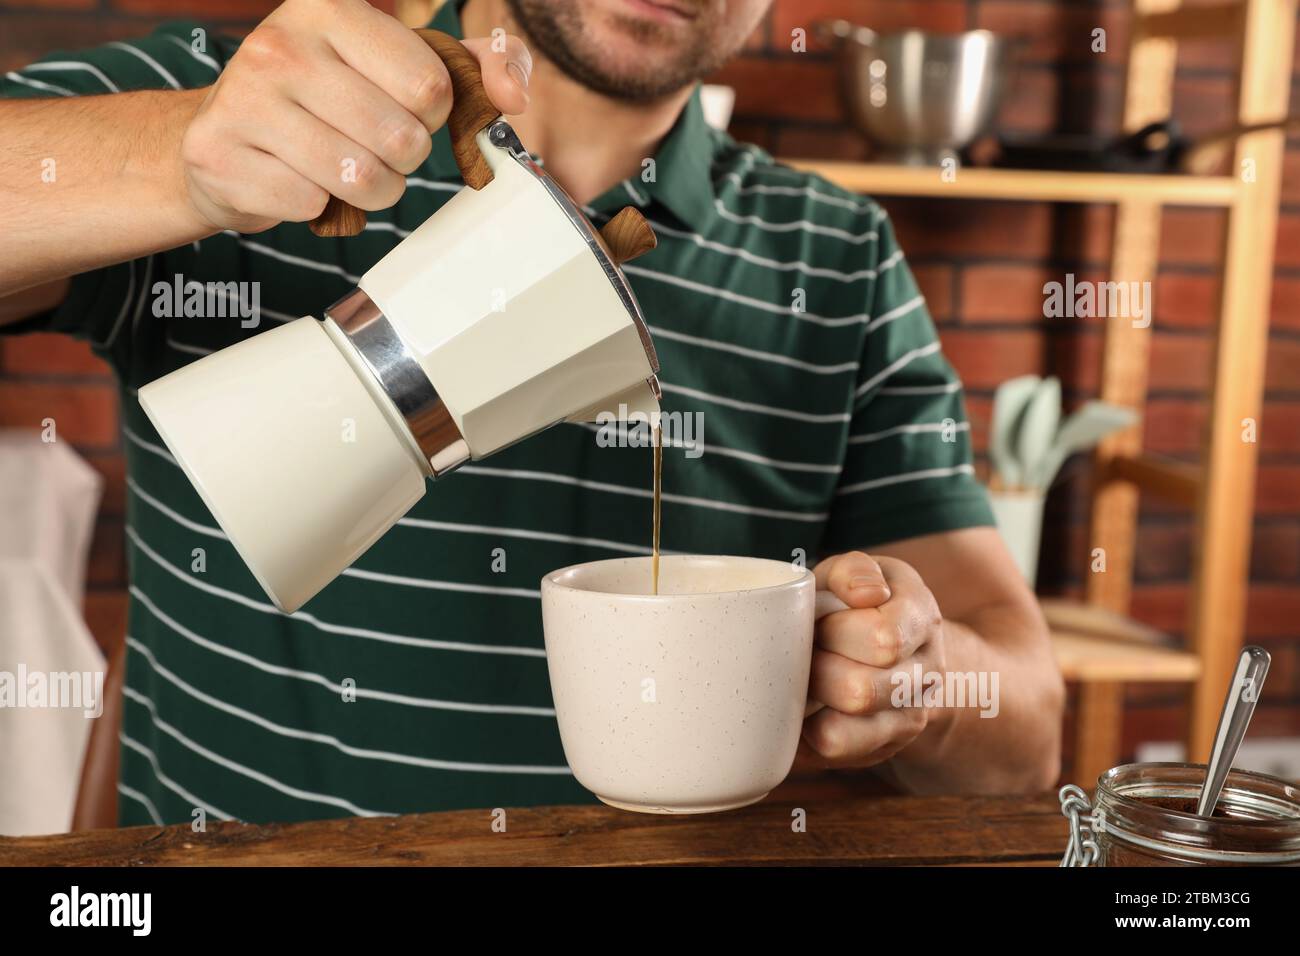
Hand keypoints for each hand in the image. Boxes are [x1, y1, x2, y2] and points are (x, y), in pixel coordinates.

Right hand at [178, 0, 531, 233]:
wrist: (222, 134)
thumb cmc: (324, 96)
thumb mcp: (397, 63)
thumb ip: (474, 67)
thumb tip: (515, 94)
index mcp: (330, 7)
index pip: (430, 86)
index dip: (431, 112)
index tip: (400, 104)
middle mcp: (281, 43)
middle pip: (402, 139)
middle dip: (402, 158)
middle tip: (372, 145)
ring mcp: (244, 98)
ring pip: (361, 178)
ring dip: (368, 190)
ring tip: (341, 167)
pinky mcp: (220, 155)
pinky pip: (312, 205)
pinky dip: (317, 206)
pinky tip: (295, 178)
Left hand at [796, 550, 948, 769]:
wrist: (888, 644)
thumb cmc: (851, 604)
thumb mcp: (853, 573)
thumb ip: (853, 570)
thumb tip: (865, 594)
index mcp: (921, 619)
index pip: (882, 640)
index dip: (834, 630)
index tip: (819, 620)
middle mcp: (926, 674)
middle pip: (860, 691)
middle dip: (816, 669)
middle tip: (805, 651)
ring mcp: (909, 718)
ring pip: (842, 732)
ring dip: (809, 700)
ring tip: (805, 676)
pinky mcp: (882, 747)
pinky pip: (831, 749)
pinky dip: (805, 729)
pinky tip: (808, 705)